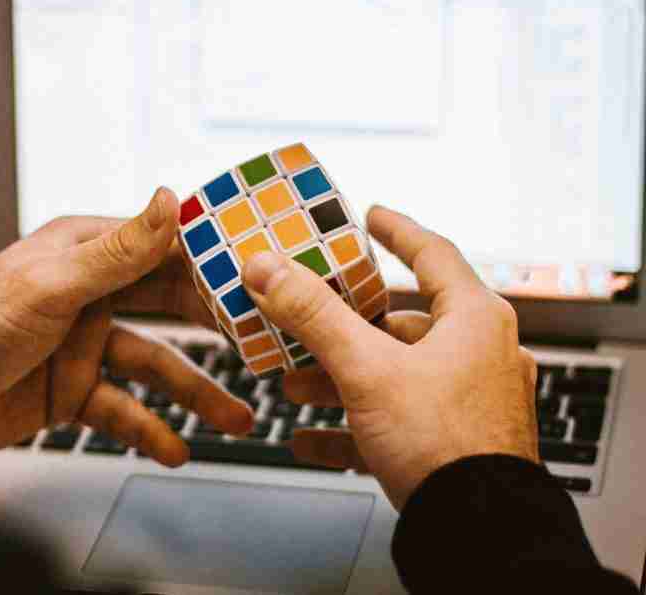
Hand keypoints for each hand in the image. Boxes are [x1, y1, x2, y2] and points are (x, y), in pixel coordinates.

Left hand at [0, 188, 253, 464]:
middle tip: (264, 346)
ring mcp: (84, 344)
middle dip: (215, 329)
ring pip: (154, 365)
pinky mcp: (73, 390)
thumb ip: (118, 252)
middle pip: (169, 308)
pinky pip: (122, 409)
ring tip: (235, 418)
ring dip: (194, 393)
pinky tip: (175, 449)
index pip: (163, 249)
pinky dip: (148, 429)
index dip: (212, 262)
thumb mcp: (53, 286)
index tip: (261, 274)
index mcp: (85, 252)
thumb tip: (171, 199)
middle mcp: (91, 294)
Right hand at [241, 206, 538, 509]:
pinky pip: (396, 423)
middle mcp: (479, 355)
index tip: (372, 216)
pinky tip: (313, 440)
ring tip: (296, 388)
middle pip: (401, 322)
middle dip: (343, 328)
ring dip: (340, 378)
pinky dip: (354, 426)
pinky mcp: (455, 443)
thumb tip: (268, 267)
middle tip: (305, 322)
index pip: (434, 254)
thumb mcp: (366, 368)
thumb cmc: (445, 444)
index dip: (397, 231)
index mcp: (474, 320)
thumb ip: (313, 314)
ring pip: (393, 374)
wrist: (478, 531)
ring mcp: (469, 401)